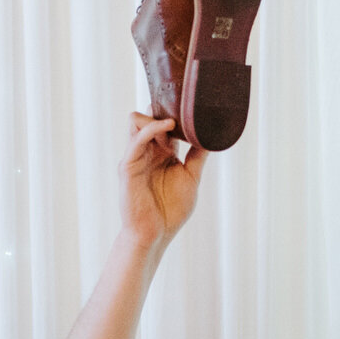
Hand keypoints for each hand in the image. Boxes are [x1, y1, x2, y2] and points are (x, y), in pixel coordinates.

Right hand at [118, 112, 208, 248]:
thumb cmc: (170, 211)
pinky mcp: (128, 167)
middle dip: (164, 108)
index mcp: (161, 153)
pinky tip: (168, 126)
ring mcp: (135, 157)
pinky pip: (137, 139)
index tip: (192, 102)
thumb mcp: (191, 178)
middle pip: (148, 116)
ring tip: (175, 121)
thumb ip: (197, 156)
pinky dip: (152, 128)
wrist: (154, 235)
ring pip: (136, 120)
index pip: (163, 122)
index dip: (174, 111)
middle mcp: (147, 151)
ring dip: (156, 116)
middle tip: (183, 108)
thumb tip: (211, 134)